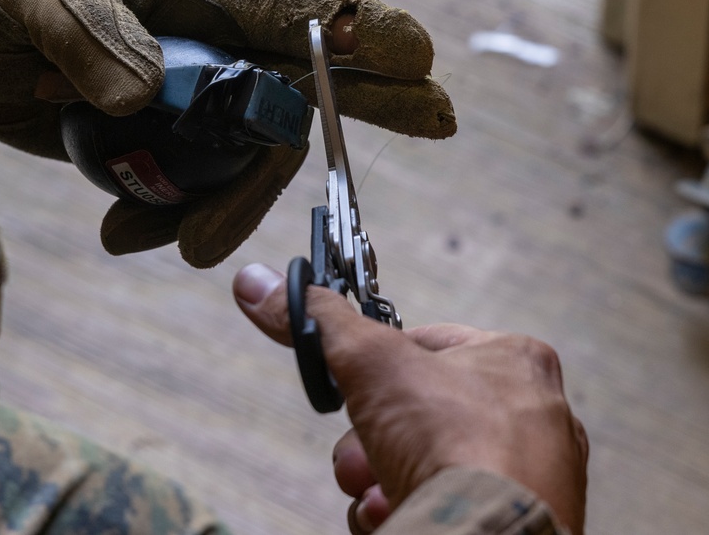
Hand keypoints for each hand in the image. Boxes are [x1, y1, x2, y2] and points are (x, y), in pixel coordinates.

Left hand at [0, 0, 456, 266]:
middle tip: (438, 118)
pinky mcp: (164, 138)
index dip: (360, 27)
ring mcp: (193, 94)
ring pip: (247, 153)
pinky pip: (193, 185)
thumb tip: (147, 96)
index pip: (290, 6)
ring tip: (178, 246)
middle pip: (307, 75)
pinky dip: (168, 219)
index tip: (417, 54)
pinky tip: (127, 236)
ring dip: (224, 205)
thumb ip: (92, 38)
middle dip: (374, 98)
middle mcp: (212, 41)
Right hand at [232, 264, 588, 533]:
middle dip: (372, 438)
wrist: (487, 533)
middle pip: (420, 413)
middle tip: (358, 455)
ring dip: (383, 478)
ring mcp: (529, 476)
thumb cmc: (451, 439)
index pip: (429, 344)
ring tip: (375, 492)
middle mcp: (534, 416)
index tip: (353, 386)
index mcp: (516, 361)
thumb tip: (259, 284)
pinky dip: (411, 509)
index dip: (378, 366)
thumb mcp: (370, 360)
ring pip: (429, 464)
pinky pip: (448, 504)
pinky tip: (397, 514)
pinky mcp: (518, 521)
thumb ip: (317, 320)